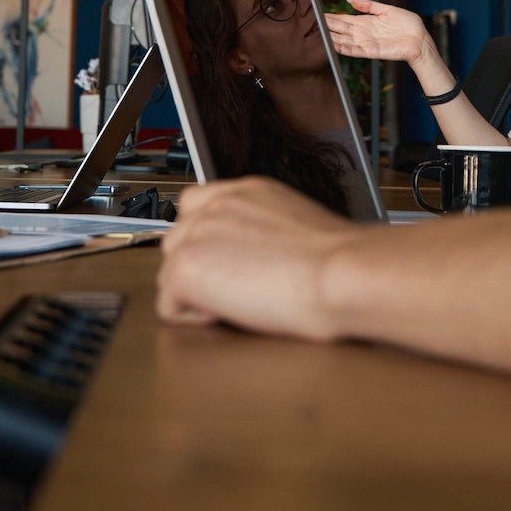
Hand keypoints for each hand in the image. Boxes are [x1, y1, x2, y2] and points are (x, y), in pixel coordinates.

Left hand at [157, 177, 359, 339]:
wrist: (343, 273)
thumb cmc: (339, 263)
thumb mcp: (300, 225)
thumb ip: (265, 229)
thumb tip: (258, 253)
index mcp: (247, 192)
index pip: (198, 207)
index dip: (209, 242)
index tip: (228, 262)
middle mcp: (217, 205)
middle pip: (178, 241)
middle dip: (202, 269)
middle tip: (241, 289)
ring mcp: (197, 234)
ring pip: (169, 273)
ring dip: (196, 293)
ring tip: (239, 302)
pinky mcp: (186, 268)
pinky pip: (168, 306)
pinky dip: (193, 319)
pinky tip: (230, 314)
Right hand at [324, 0, 432, 65]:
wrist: (420, 40)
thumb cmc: (408, 25)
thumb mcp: (387, 9)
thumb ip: (369, 5)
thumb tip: (351, 0)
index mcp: (366, 22)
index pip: (344, 19)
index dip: (332, 17)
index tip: (319, 13)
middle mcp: (363, 33)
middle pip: (340, 29)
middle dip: (327, 25)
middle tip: (313, 22)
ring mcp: (366, 43)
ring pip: (344, 40)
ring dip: (331, 37)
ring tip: (318, 34)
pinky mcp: (372, 52)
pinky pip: (354, 51)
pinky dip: (343, 48)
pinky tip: (333, 45)